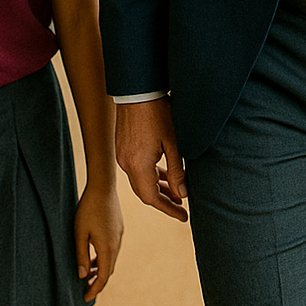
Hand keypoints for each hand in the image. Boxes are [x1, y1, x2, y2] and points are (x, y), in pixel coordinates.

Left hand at [75, 183, 124, 301]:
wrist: (103, 186)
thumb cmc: (88, 209)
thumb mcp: (79, 233)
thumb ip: (81, 255)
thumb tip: (83, 276)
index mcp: (107, 247)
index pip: (103, 276)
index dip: (95, 289)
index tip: (85, 299)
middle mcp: (116, 244)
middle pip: (109, 270)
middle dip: (98, 282)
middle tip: (86, 291)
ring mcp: (119, 235)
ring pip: (111, 259)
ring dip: (101, 270)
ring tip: (88, 276)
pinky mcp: (118, 229)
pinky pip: (112, 249)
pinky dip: (104, 258)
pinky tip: (94, 257)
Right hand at [115, 98, 187, 221]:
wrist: (138, 90)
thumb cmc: (158, 112)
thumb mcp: (173, 142)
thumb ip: (177, 170)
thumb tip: (182, 194)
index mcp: (138, 165)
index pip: (151, 198)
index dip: (168, 208)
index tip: (183, 216)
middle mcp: (126, 164)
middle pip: (144, 192)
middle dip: (163, 200)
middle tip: (181, 205)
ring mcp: (122, 155)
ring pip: (140, 180)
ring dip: (157, 187)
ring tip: (175, 191)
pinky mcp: (122, 148)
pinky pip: (136, 169)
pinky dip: (149, 174)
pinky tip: (162, 172)